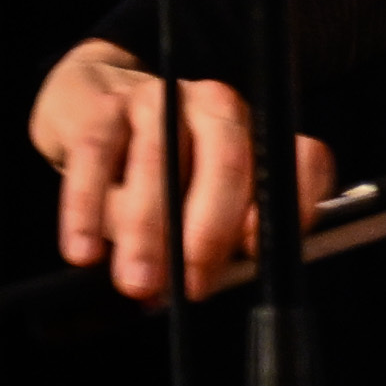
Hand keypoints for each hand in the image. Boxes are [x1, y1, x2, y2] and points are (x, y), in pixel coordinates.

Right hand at [30, 38, 338, 302]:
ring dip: (148, 229)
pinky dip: (87, 208)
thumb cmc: (158, 169)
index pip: (301, 160)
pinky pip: (96, 153)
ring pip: (158, 158)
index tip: (257, 252)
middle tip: (193, 286)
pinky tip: (84, 252)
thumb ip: (215, 236)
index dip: (292, 204)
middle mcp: (219, 107)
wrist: (89, 108)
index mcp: (259, 134)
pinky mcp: (104, 105)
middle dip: (210, 231)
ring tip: (138, 281)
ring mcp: (162, 99)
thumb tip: (201, 282)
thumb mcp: (196, 203)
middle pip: (228, 160)